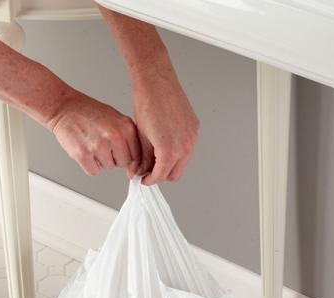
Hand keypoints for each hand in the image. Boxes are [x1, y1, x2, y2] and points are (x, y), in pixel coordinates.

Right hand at [47, 89, 140, 175]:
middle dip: (115, 158)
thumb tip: (137, 163)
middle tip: (104, 146)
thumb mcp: (117, 119)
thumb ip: (129, 138)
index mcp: (127, 127)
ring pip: (108, 167)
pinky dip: (89, 165)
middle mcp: (115, 136)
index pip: (137, 155)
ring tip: (93, 144)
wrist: (64, 107)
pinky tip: (86, 150)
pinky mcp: (83, 154)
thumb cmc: (89, 112)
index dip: (129, 157)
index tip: (122, 156)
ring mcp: (99, 145)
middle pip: (124, 163)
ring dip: (101, 161)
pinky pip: (93, 171)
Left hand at [130, 64, 198, 183]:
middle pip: (175, 174)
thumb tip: (139, 170)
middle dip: (160, 175)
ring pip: (183, 162)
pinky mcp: (194, 128)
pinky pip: (187, 147)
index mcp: (170, 150)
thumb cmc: (146, 102)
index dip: (149, 179)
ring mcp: (192, 137)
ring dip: (170, 163)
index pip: (161, 176)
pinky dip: (177, 150)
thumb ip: (142, 158)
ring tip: (154, 155)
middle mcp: (185, 146)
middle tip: (147, 169)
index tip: (143, 178)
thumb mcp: (140, 136)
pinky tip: (164, 142)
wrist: (156, 80)